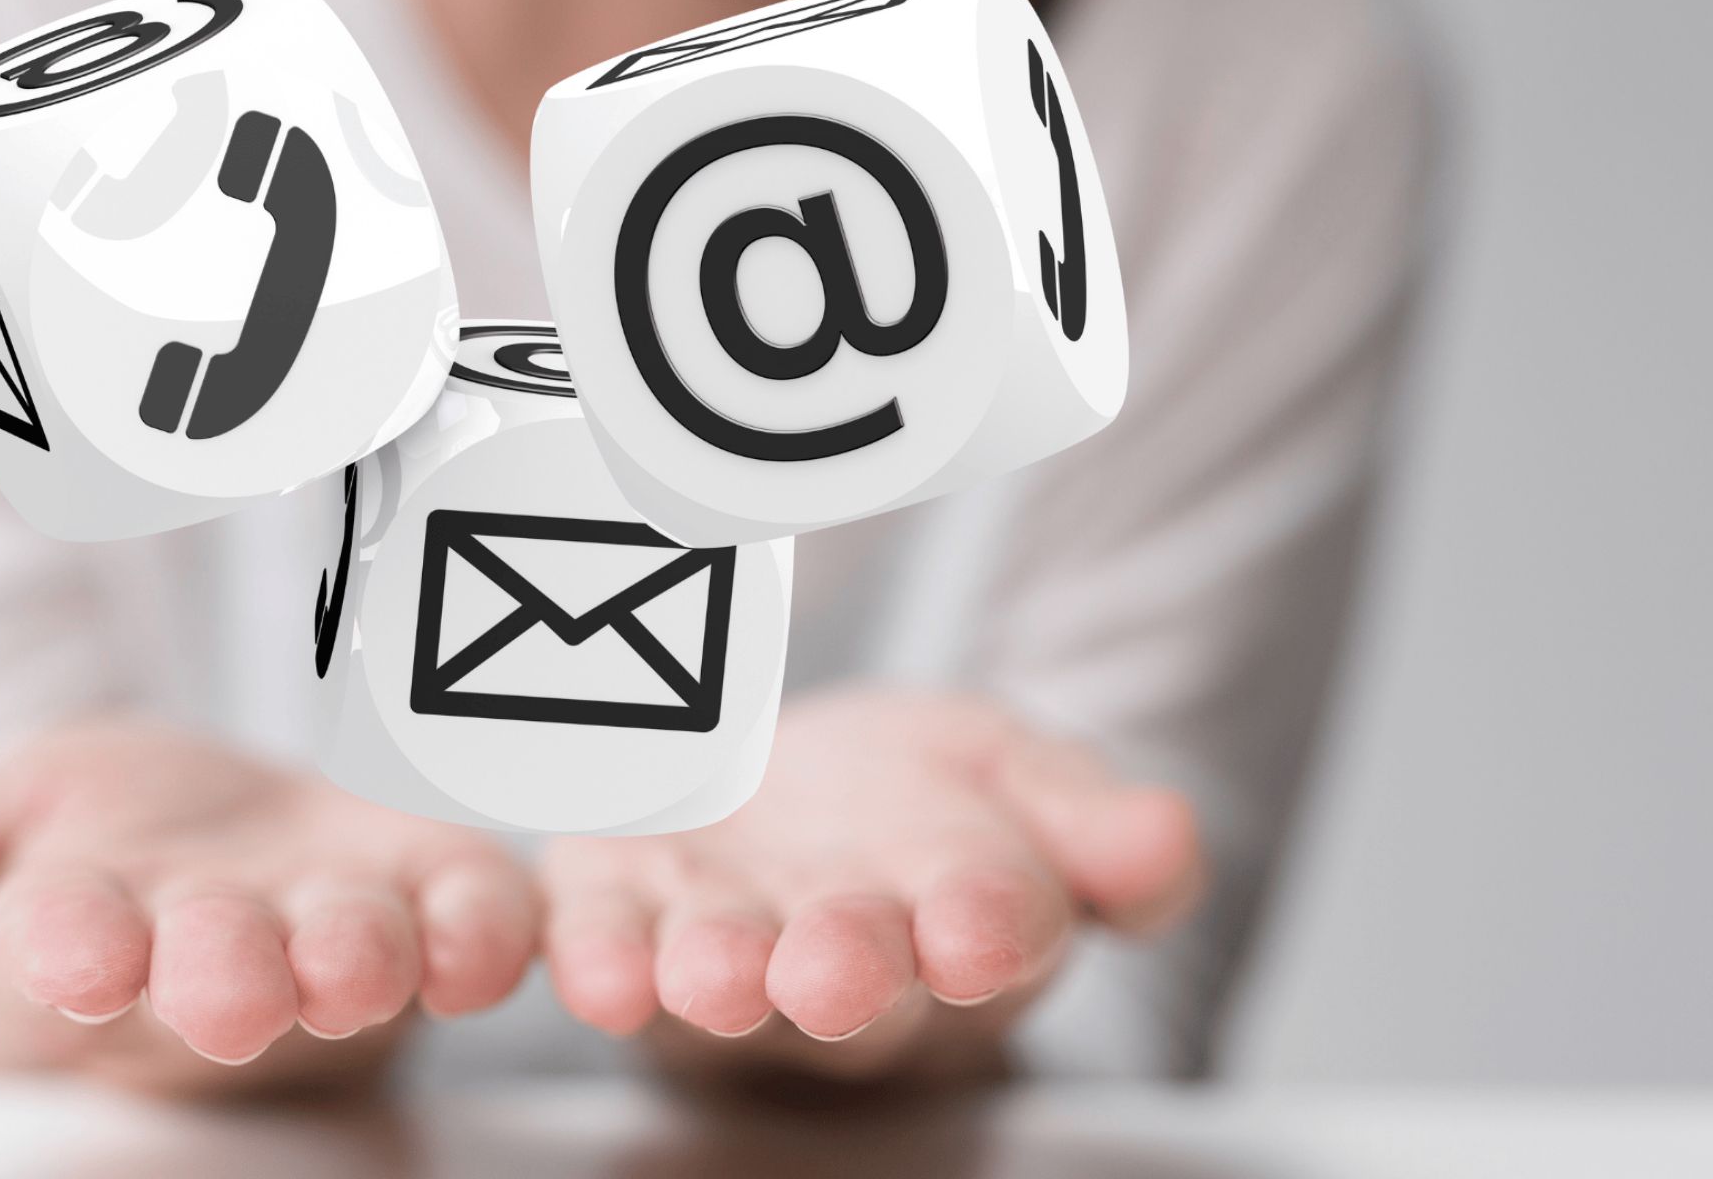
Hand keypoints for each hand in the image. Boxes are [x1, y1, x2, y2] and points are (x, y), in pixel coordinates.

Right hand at [0, 718, 537, 1095]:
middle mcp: (229, 956)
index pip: (71, 949)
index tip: (81, 954)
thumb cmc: (102, 846)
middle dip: (227, 973)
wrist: (233, 835)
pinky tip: (509, 947)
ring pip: (357, 953)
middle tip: (230, 982)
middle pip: (227, 970)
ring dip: (356, 957)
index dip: (73, 951)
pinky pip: (483, 919)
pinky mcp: (444, 889)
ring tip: (352, 962)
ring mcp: (346, 928)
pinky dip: (498, 933)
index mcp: (96, 940)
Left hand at [538, 689, 1202, 1081]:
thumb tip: (1168, 840)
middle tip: (836, 970)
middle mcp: (842, 964)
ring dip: (711, 975)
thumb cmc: (921, 808)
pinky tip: (589, 965)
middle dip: (845, 971)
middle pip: (852, 981)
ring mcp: (722, 947)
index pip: (990, 932)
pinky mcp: (620, 911)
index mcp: (963, 926)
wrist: (792, 795)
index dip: (988, 930)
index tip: (981, 928)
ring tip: (705, 972)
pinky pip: (601, 942)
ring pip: (722, 975)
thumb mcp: (1020, 776)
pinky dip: (595, 953)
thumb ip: (1090, 819)